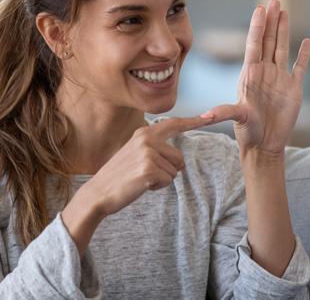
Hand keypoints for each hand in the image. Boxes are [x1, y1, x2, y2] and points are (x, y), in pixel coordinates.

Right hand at [83, 115, 218, 214]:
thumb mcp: (136, 153)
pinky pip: (168, 181)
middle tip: (146, 174)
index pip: (174, 124)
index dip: (193, 121)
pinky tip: (141, 185)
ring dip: (162, 179)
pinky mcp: (149, 169)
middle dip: (169, 170)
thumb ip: (155, 149)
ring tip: (141, 179)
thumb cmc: (120, 176)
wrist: (99, 193)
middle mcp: (147, 139)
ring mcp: (148, 153)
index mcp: (144, 133)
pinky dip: (157, 187)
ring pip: (174, 171)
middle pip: (179, 158)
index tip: (210, 116)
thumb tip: (180, 160)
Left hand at [206, 0, 309, 162]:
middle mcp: (264, 72)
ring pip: (282, 48)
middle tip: (274, 0)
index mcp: (250, 74)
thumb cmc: (248, 133)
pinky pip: (300, 67)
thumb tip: (204, 115)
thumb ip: (223, 113)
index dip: (257, 26)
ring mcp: (279, 79)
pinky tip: (307, 41)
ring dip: (284, 30)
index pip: (254, 44)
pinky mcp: (293, 88)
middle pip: (268, 40)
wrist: (265, 145)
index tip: (260, 9)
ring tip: (284, 11)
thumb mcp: (236, 119)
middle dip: (271, 20)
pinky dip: (304, 54)